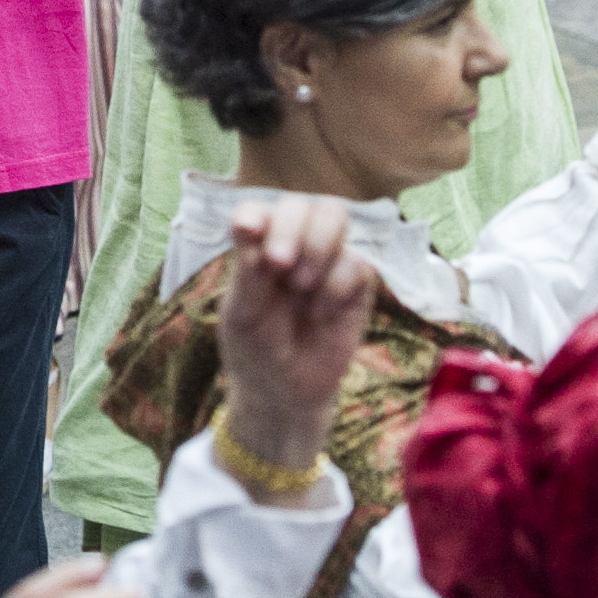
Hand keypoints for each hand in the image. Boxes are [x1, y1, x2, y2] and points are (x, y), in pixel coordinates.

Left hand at [209, 190, 372, 477]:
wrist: (287, 393)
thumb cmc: (255, 348)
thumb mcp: (241, 314)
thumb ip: (247, 272)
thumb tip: (250, 228)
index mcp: (257, 246)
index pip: (258, 210)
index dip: (256, 213)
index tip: (247, 232)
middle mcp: (293, 245)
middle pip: (302, 204)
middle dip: (290, 227)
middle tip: (278, 264)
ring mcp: (327, 260)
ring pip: (334, 216)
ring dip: (317, 246)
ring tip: (300, 285)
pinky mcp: (357, 284)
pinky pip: (357, 263)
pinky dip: (336, 287)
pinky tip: (320, 315)